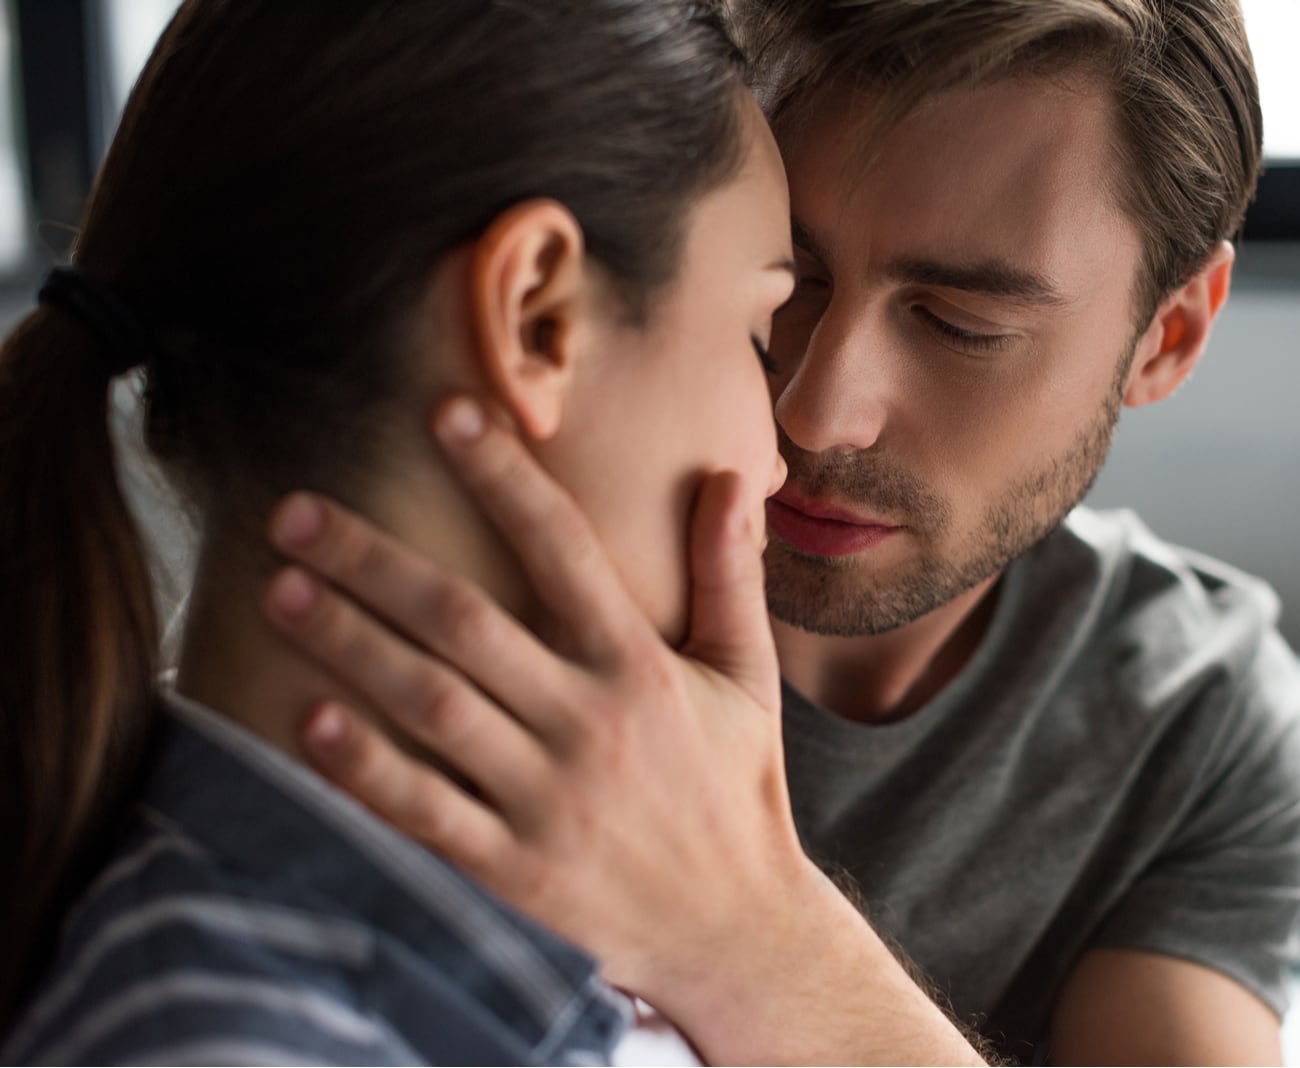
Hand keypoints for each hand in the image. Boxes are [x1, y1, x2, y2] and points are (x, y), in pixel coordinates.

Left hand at [262, 396, 986, 1064]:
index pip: (564, 549)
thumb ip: (730, 576)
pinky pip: (427, 811)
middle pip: (464, 622)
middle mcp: (590, 723)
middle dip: (373, 561)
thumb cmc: (737, 788)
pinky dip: (367, 768)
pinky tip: (311, 719)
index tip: (446, 413)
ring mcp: (548, 799)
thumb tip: (732, 476)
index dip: (504, 476)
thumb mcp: (748, 677)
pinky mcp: (515, 870)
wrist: (736, 929)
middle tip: (295, 514)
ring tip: (282, 590)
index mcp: (641, 667)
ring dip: (351, 643)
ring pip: (433, 705)